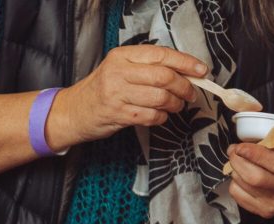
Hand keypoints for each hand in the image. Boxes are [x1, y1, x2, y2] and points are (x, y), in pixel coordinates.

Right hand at [49, 45, 206, 148]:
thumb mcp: (120, 69)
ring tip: (175, 106)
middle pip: (164, 76)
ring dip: (175, 104)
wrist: (72, 112)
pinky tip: (159, 116)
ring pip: (160, 97)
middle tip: (190, 94)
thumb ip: (147, 67)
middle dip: (184, 87)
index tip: (201, 71)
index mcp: (122, 56)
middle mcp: (118, 72)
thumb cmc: (101, 90)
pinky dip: (161, 118)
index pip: (162, 55)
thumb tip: (186, 72)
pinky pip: (150, 116)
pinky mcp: (116, 114)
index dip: (186, 63)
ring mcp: (116, 94)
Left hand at [227, 115, 273, 217]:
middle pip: (256, 177)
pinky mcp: (264, 210)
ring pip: (244, 185)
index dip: (255, 154)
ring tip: (235, 159)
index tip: (241, 146)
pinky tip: (239, 174)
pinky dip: (234, 182)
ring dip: (234, 169)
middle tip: (233, 149)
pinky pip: (238, 195)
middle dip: (238, 161)